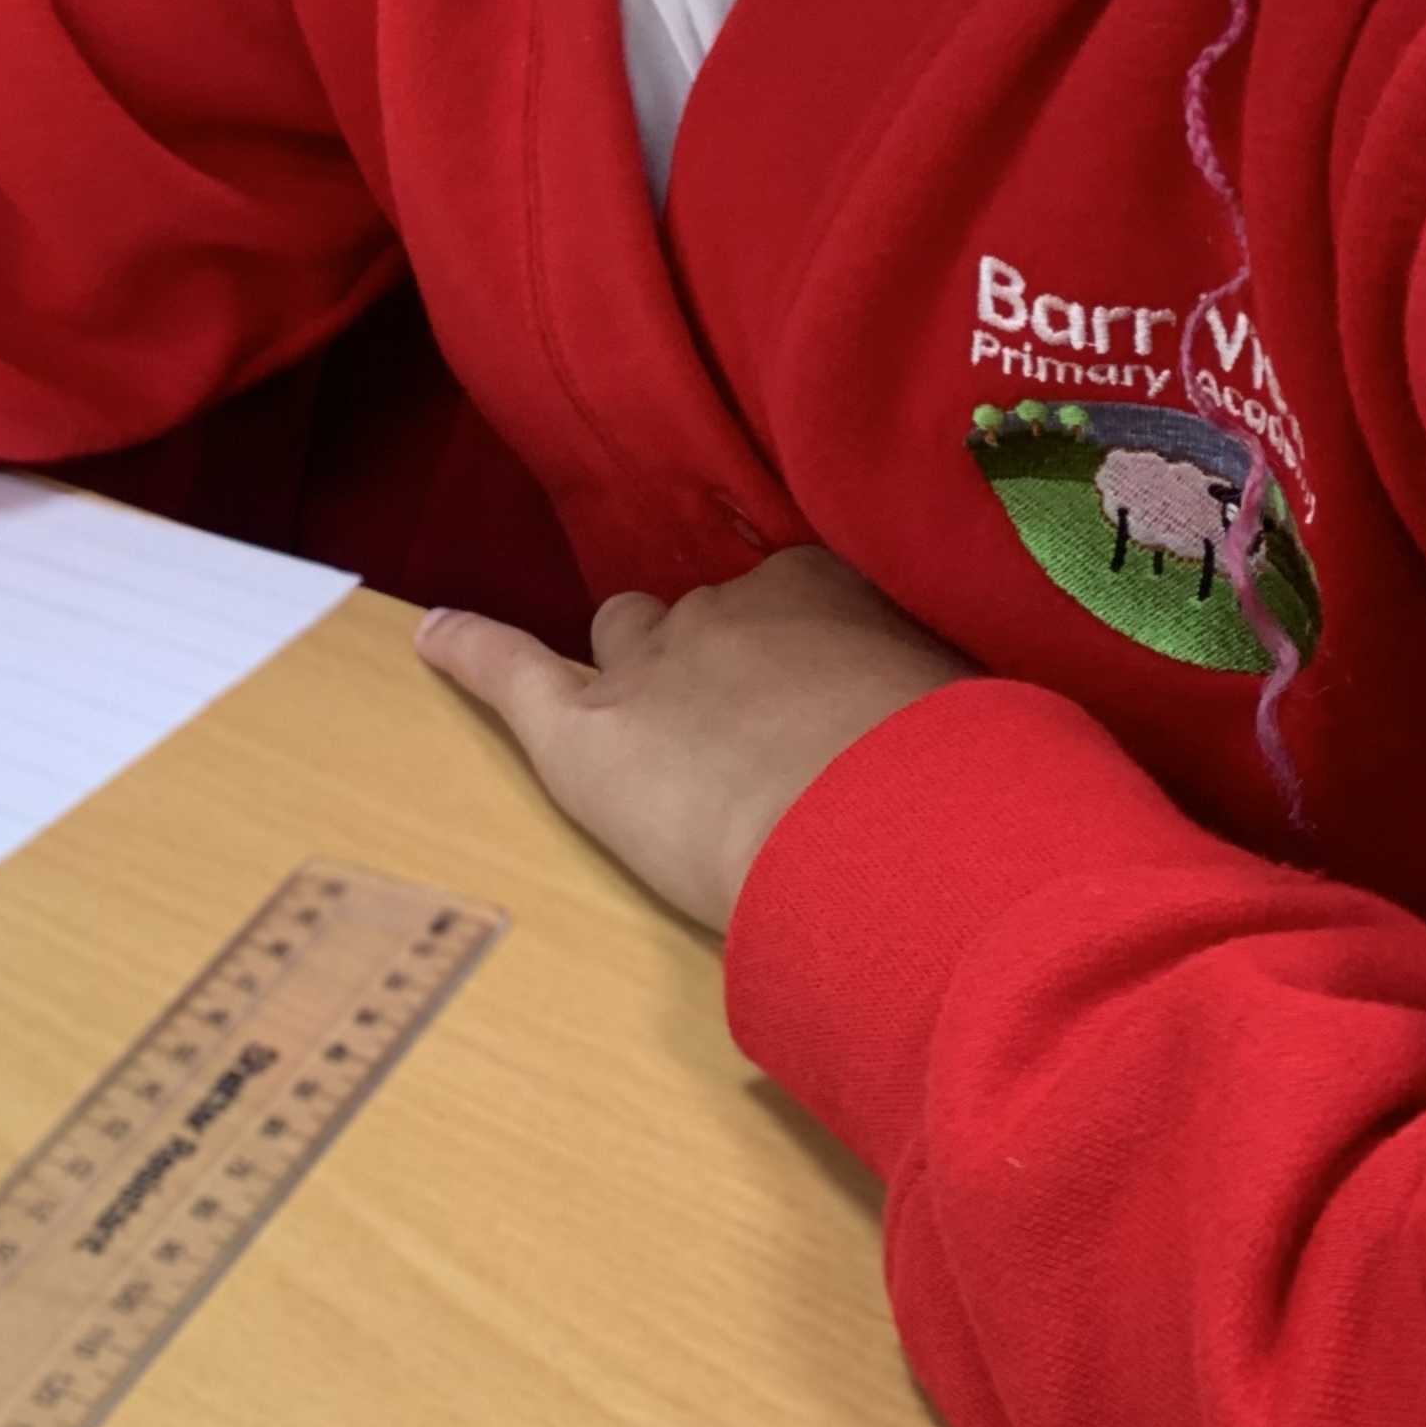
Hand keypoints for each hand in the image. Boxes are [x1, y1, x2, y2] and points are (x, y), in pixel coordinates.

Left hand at [419, 545, 969, 933]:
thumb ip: (946, 715)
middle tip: (749, 735)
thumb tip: (990, 748)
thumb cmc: (963, 784)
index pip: (792, 595)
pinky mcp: (584, 733)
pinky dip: (470, 651)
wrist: (894, 833)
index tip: (815, 688)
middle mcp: (732, 608)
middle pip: (699, 620)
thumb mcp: (978, 724)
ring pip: (624, 640)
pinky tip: (435, 636)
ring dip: (636, 677)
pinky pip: (511, 671)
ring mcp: (652, 665)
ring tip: (657, 732)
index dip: (794, 649)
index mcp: (828, 593)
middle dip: (713, 665)